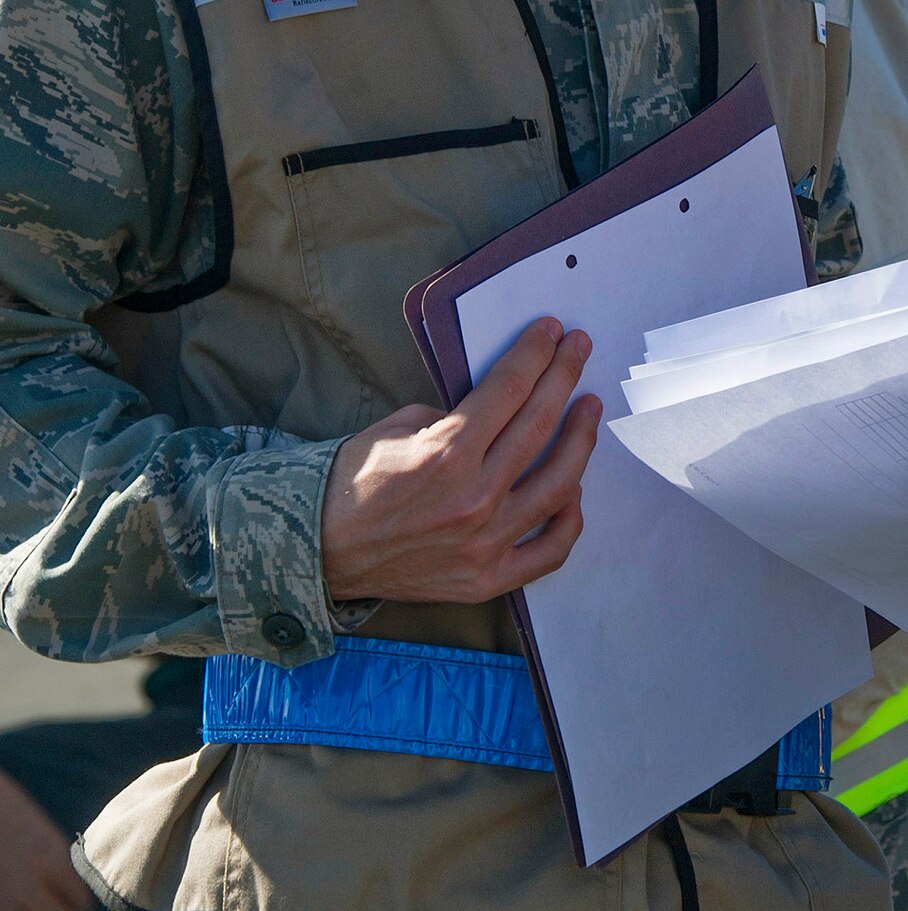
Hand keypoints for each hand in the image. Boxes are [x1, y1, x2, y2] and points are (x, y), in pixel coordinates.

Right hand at [321, 320, 599, 603]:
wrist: (316, 551)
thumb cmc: (352, 482)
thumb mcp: (398, 427)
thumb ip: (456, 417)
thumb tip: (499, 406)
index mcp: (447, 453)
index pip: (510, 389)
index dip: (537, 354)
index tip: (553, 331)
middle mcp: (473, 498)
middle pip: (539, 424)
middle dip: (564, 376)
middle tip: (579, 349)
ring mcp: (484, 543)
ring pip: (560, 484)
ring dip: (581, 438)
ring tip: (588, 408)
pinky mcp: (487, 579)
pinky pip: (550, 550)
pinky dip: (570, 519)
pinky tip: (574, 490)